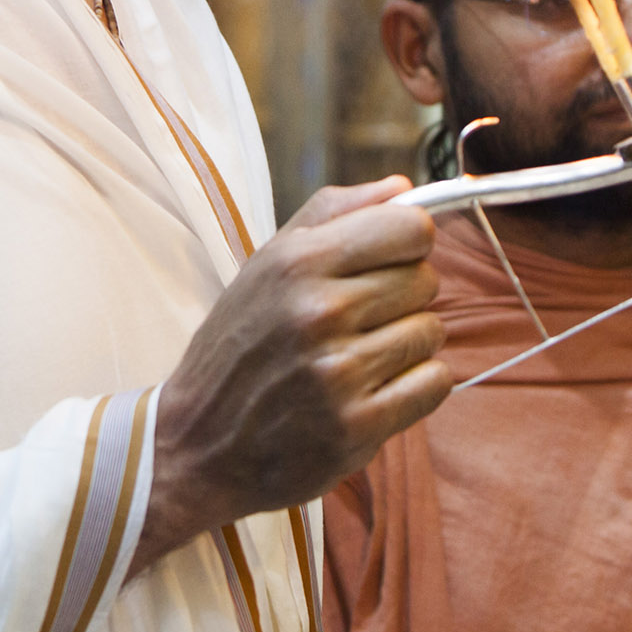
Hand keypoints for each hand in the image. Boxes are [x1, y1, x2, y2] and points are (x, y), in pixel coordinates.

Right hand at [127, 177, 449, 576]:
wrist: (197, 443)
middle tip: (360, 317)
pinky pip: (434, 383)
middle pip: (425, 280)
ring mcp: (340, 373)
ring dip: (405, 343)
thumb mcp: (267, 263)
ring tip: (358, 355)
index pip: (410, 228)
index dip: (408, 242)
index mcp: (297, 263)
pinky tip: (372, 388)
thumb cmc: (238, 345)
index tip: (388, 259)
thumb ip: (335, 213)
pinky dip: (414, 385)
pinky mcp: (357, 426)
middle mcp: (320, 312)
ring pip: (431, 331)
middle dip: (402, 295)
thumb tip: (404, 188)